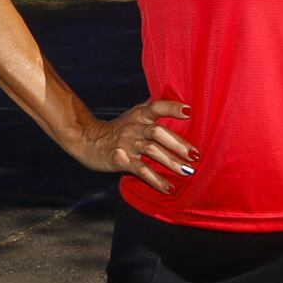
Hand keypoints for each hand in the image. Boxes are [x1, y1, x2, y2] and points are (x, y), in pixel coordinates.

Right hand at [73, 99, 197, 194]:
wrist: (86, 140)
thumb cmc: (116, 129)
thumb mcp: (133, 114)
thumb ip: (151, 108)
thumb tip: (168, 94)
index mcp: (139, 115)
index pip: (156, 107)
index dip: (171, 107)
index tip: (189, 111)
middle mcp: (134, 128)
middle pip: (157, 132)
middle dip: (177, 144)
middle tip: (195, 155)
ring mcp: (127, 145)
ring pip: (151, 151)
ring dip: (171, 162)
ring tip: (187, 172)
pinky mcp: (121, 161)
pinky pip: (141, 170)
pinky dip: (156, 180)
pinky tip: (168, 188)